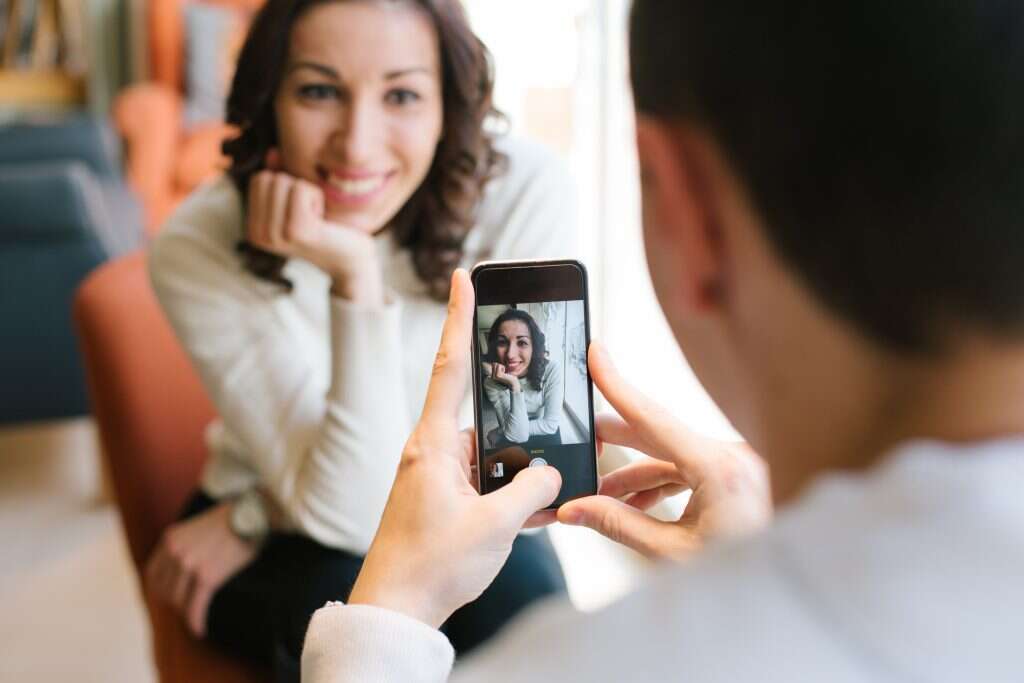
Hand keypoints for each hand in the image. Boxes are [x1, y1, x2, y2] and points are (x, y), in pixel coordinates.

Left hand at [145, 502, 258, 636]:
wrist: (254, 512)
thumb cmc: (233, 518)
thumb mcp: (198, 526)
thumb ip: (185, 544)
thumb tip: (184, 566)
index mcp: (171, 538)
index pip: (153, 574)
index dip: (160, 590)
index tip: (170, 598)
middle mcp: (175, 552)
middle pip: (165, 590)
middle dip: (175, 603)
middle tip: (188, 609)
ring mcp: (190, 565)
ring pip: (178, 601)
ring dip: (186, 613)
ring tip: (196, 618)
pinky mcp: (207, 577)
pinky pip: (195, 607)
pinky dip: (196, 622)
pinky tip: (200, 630)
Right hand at [246, 149, 382, 303]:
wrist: (351, 261)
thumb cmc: (327, 228)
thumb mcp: (298, 202)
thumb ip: (281, 177)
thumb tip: (272, 152)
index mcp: (254, 229)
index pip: (259, 179)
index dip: (286, 187)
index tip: (301, 211)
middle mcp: (259, 235)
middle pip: (269, 178)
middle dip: (296, 187)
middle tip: (311, 214)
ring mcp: (276, 234)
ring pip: (284, 181)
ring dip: (308, 192)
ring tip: (317, 218)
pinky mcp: (297, 230)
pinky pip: (301, 188)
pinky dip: (316, 196)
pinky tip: (323, 220)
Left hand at [346, 269, 560, 627]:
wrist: (396, 610)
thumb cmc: (432, 566)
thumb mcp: (496, 526)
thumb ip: (532, 489)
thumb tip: (550, 473)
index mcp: (435, 444)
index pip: (450, 366)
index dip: (460, 318)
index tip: (463, 277)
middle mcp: (433, 451)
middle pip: (482, 412)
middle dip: (514, 415)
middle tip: (536, 415)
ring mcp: (437, 475)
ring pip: (489, 453)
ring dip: (515, 470)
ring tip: (535, 494)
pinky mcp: (443, 498)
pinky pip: (484, 481)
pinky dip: (507, 493)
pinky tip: (529, 515)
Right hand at [557, 343, 770, 559]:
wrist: (779, 595)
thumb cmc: (739, 578)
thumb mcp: (672, 553)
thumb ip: (618, 524)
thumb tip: (575, 508)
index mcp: (719, 469)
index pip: (654, 418)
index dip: (618, 385)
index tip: (596, 355)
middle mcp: (732, 458)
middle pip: (659, 433)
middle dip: (615, 438)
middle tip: (580, 434)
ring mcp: (736, 467)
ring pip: (671, 456)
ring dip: (635, 474)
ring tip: (599, 494)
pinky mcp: (736, 479)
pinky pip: (688, 470)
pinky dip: (659, 483)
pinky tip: (633, 504)